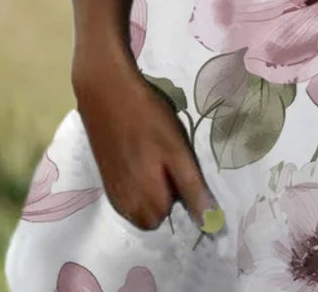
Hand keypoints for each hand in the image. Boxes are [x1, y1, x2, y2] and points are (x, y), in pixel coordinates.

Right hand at [72, 58, 217, 231]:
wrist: (107, 92)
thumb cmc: (148, 120)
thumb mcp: (178, 152)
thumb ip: (193, 190)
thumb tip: (212, 224)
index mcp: (147, 205)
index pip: (176, 214)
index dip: (180, 189)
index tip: (176, 163)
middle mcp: (126, 208)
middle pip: (157, 213)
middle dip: (164, 191)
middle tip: (164, 157)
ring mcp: (113, 195)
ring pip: (142, 204)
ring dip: (149, 186)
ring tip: (149, 152)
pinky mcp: (105, 180)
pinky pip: (128, 194)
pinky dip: (135, 180)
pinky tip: (135, 152)